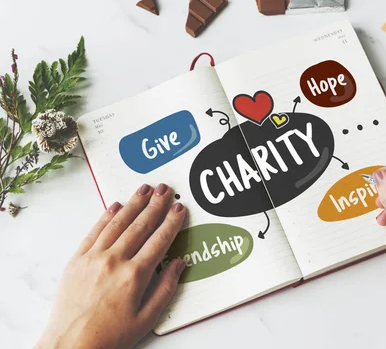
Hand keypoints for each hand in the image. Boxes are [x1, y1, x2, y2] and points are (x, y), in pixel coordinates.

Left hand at [36, 183, 186, 348]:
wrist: (70, 346)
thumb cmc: (109, 336)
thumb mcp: (147, 319)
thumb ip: (166, 288)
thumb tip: (179, 263)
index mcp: (135, 276)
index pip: (159, 241)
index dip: (171, 222)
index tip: (179, 208)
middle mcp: (114, 261)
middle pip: (140, 226)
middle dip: (155, 205)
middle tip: (165, 189)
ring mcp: (93, 258)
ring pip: (118, 223)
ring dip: (133, 203)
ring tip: (145, 188)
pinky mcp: (77, 260)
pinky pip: (94, 231)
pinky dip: (106, 216)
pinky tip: (116, 205)